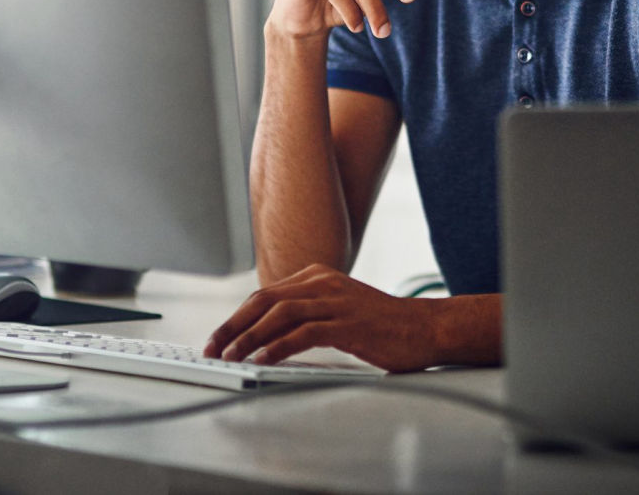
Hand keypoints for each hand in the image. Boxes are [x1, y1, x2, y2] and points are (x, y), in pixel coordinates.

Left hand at [203, 264, 441, 372]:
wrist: (427, 328)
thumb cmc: (382, 325)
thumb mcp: (338, 311)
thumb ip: (307, 316)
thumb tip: (267, 339)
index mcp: (317, 278)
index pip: (264, 295)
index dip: (236, 318)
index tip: (217, 339)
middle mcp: (322, 284)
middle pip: (263, 300)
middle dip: (232, 326)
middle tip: (211, 348)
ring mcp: (336, 302)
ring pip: (278, 315)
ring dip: (248, 337)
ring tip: (229, 357)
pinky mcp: (348, 324)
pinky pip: (304, 333)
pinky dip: (278, 347)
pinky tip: (262, 360)